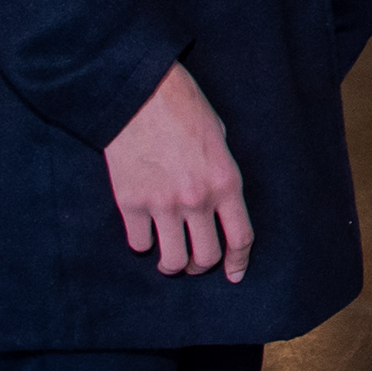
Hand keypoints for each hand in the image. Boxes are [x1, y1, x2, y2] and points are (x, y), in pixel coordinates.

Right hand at [104, 63, 251, 280]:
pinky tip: (144, 233)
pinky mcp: (131, 203)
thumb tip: (217, 204)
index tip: (234, 275)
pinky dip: (142, 243)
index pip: (240, 238)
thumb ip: (220, 175)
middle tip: (194, 262)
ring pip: (172, 260)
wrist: (140, 95)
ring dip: (172, 264)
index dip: (238, 262)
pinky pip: (139, 243)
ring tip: (170, 258)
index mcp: (226, 182)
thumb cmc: (184, 110)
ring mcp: (163, 204)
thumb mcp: (219, 139)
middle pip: (206, 257)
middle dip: (201, 265)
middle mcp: (197, 200)